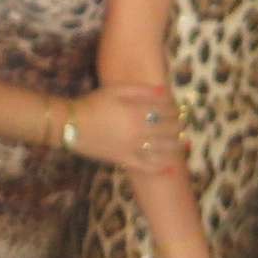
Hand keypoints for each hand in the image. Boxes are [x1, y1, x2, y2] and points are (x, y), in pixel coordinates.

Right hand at [66, 84, 182, 172]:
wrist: (71, 124)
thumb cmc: (93, 103)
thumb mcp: (116, 90)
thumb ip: (142, 90)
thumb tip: (165, 91)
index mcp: (137, 111)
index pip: (166, 110)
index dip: (176, 109)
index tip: (181, 108)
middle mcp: (138, 131)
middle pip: (168, 129)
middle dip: (179, 126)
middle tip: (186, 123)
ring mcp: (132, 148)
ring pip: (162, 149)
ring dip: (177, 145)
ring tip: (185, 142)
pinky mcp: (124, 160)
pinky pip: (146, 167)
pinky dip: (161, 168)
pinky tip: (172, 167)